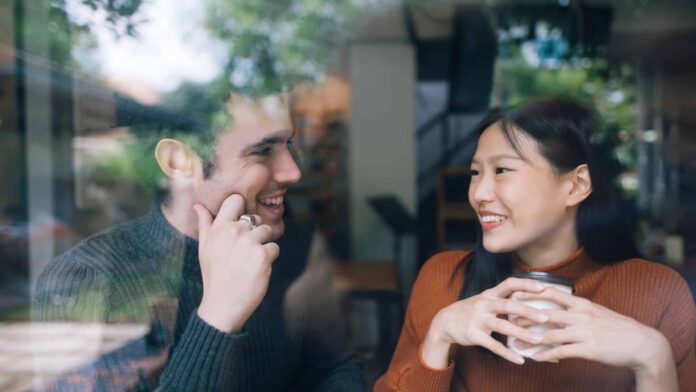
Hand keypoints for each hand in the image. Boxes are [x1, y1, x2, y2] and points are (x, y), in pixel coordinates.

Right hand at [194, 194, 279, 332]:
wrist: (223, 304)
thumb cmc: (214, 274)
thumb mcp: (205, 248)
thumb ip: (204, 224)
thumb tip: (197, 206)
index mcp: (218, 228)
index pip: (236, 199)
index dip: (241, 210)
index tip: (240, 224)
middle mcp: (233, 232)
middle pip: (255, 218)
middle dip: (254, 233)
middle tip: (242, 253)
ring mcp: (249, 243)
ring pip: (267, 231)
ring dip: (262, 245)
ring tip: (248, 261)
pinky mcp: (263, 256)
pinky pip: (274, 247)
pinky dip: (269, 258)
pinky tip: (256, 269)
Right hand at [422, 277, 549, 367]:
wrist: (444, 321)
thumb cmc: (470, 310)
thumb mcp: (484, 299)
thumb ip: (502, 298)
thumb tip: (528, 297)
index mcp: (489, 294)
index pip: (509, 284)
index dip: (526, 284)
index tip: (544, 287)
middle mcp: (484, 305)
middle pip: (508, 305)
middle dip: (528, 311)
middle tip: (546, 317)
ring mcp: (478, 320)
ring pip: (502, 326)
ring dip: (522, 333)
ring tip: (538, 340)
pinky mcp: (473, 335)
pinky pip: (493, 345)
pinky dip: (507, 353)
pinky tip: (520, 360)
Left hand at [515, 287, 676, 389]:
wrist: (642, 344)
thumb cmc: (618, 328)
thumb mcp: (597, 312)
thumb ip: (578, 309)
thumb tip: (561, 307)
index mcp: (582, 304)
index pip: (552, 293)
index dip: (532, 292)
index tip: (515, 292)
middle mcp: (580, 315)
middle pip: (545, 314)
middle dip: (524, 316)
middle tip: (508, 318)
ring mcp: (584, 332)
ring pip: (550, 334)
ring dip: (530, 339)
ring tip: (516, 342)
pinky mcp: (588, 349)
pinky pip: (562, 352)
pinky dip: (547, 354)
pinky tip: (536, 358)